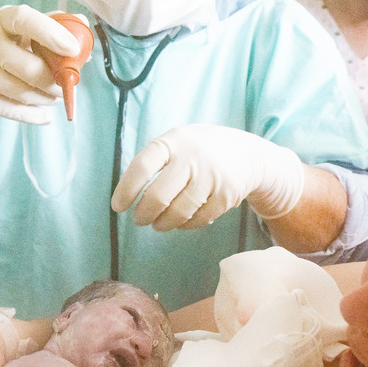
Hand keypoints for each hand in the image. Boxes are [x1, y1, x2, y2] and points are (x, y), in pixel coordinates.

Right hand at [0, 5, 80, 124]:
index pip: (24, 20)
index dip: (50, 33)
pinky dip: (33, 116)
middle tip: (67, 84)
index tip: (72, 49)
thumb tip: (82, 24)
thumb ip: (47, 24)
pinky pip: (11, 110)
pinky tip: (46, 116)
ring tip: (55, 96)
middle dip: (52, 80)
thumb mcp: (12, 28)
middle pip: (26, 66)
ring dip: (44, 98)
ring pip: (21, 91)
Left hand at [111, 124, 305, 230]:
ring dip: (162, 224)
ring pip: (177, 212)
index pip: (142, 167)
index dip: (126, 190)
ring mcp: (211, 176)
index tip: (118, 207)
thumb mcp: (178, 142)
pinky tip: (182, 221)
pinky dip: (185, 225)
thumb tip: (126, 193)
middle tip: (139, 220)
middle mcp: (191, 156)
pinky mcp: (226, 195)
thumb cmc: (200, 150)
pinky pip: (197, 220)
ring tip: (158, 224)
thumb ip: (154, 161)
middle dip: (143, 214)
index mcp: (173, 141)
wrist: (249, 153)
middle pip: (157, 196)